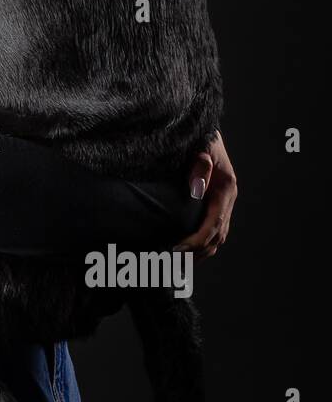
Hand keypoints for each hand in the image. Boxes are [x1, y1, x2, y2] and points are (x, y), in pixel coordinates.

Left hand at [175, 130, 236, 260]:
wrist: (205, 133)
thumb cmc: (202, 139)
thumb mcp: (202, 148)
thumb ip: (199, 166)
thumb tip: (196, 188)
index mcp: (226, 189)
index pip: (213, 224)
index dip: (196, 240)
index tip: (177, 249)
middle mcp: (227, 200)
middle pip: (217, 236)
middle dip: (197, 253)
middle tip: (173, 264)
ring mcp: (223, 204)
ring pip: (217, 238)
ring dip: (200, 254)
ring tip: (179, 267)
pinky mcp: (215, 205)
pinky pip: (212, 231)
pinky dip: (201, 246)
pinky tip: (186, 254)